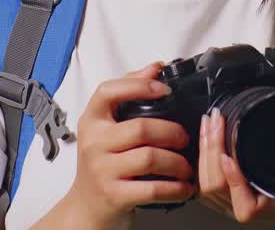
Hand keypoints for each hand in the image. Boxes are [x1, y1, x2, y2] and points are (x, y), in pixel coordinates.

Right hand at [60, 61, 193, 227]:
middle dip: (172, 132)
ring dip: (177, 162)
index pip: (108, 92)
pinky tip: (183, 186)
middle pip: (141, 128)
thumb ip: (128, 94)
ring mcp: (103, 170)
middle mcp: (94, 143)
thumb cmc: (102, 163)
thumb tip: (154, 67)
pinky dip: (175, 188)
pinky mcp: (114, 195)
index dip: (139, 85)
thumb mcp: (107, 128)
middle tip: (185, 138)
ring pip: (150, 158)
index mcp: (92, 121)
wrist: (87, 207)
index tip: (164, 89)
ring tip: (187, 165)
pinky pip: (153, 189)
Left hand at [195, 106, 274, 226]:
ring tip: (209, 124)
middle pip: (215, 186)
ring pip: (206, 185)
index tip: (229, 157)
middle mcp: (248, 208)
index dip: (233, 178)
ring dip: (204, 152)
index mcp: (269, 206)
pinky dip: (202, 160)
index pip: (243, 202)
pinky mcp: (227, 199)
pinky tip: (205, 139)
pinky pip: (205, 183)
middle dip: (211, 149)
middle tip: (216, 121)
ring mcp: (234, 206)